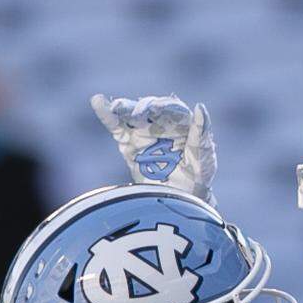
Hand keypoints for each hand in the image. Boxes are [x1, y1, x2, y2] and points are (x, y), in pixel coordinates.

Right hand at [90, 93, 216, 201]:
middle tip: (137, 115)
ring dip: (123, 108)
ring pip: (131, 114)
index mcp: (180, 122)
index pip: (170, 108)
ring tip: (114, 107)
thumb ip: (201, 132)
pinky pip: (116, 127)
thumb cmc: (198, 177)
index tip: (154, 110)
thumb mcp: (204, 157)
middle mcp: (160, 122)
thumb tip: (199, 106)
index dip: (162, 107)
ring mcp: (143, 132)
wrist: (182, 200)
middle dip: (141, 108)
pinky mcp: (129, 144)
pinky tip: (97, 101)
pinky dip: (106, 115)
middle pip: (148, 108)